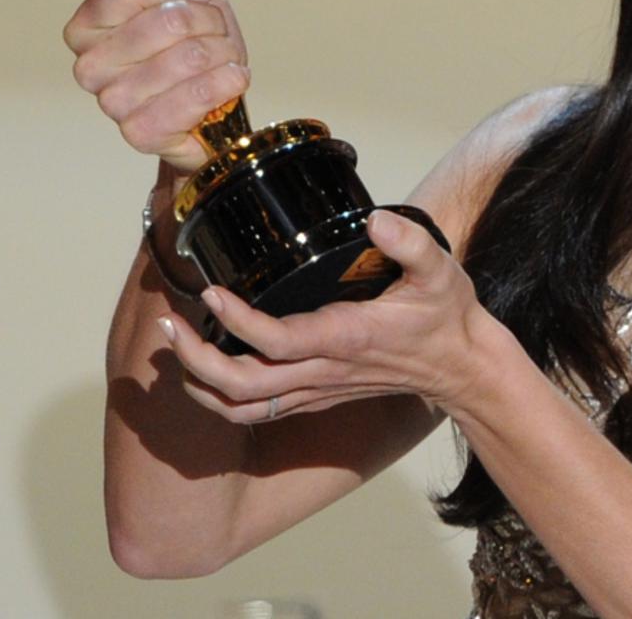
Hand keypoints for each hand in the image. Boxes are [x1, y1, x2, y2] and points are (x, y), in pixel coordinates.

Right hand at [64, 0, 249, 171]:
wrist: (210, 104)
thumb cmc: (193, 44)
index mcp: (88, 24)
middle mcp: (89, 65)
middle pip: (169, 20)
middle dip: (211, 23)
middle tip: (216, 34)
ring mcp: (111, 102)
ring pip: (190, 57)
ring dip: (224, 54)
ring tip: (223, 59)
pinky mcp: (140, 132)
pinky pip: (196, 96)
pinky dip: (226, 83)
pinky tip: (229, 81)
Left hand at [156, 210, 492, 422]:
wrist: (461, 367)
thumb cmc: (446, 317)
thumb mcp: (440, 271)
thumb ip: (410, 244)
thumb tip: (375, 221)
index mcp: (346, 339)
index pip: (277, 341)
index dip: (237, 322)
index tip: (210, 293)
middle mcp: (324, 372)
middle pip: (243, 384)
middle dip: (196, 359)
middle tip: (170, 325)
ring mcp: (318, 390)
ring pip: (243, 406)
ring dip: (200, 382)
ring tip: (175, 345)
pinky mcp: (317, 397)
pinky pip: (257, 410)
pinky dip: (222, 397)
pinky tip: (206, 369)